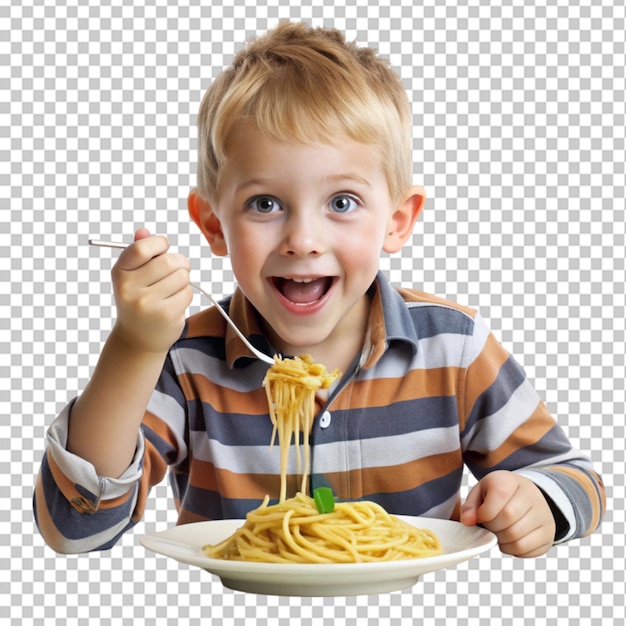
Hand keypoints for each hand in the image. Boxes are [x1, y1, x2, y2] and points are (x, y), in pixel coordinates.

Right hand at [110, 228, 192, 353]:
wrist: (138, 338)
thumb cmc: (138, 300)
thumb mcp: (132, 276)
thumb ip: (139, 253)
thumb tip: (144, 231)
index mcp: (120, 273)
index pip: (141, 248)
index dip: (159, 243)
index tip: (164, 247)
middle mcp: (130, 289)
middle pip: (168, 261)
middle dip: (180, 262)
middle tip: (179, 268)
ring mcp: (148, 304)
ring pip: (182, 276)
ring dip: (183, 279)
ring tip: (173, 287)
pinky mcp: (166, 315)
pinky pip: (187, 292)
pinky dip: (186, 294)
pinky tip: (174, 301)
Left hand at [460, 471, 555, 557]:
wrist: (526, 497)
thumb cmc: (499, 495)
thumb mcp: (481, 492)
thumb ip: (470, 506)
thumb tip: (467, 521)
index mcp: (511, 480)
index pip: (499, 495)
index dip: (484, 512)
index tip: (481, 516)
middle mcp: (532, 495)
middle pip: (508, 518)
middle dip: (492, 527)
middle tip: (489, 525)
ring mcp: (544, 515)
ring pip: (516, 537)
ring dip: (500, 540)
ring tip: (498, 532)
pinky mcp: (548, 534)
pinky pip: (525, 549)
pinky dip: (511, 549)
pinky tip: (509, 539)